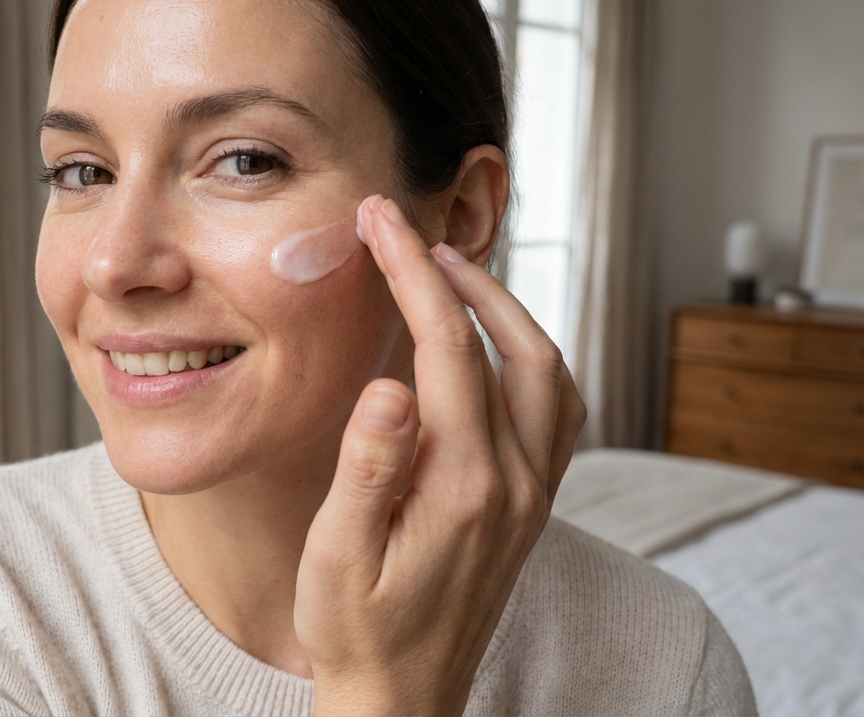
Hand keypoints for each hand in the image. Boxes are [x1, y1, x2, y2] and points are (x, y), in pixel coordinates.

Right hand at [293, 195, 585, 715]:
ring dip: (506, 310)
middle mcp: (514, 483)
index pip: (446, 351)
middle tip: (407, 233)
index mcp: (462, 487)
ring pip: (547, 372)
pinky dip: (530, 355)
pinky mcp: (531, 504)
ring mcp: (532, 493)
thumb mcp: (337, 555)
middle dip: (462, 275)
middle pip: (512, 346)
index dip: (412, 276)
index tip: (379, 224)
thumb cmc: (356, 630)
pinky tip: (494, 346)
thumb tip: (389, 384)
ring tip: (451, 272)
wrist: (403, 697)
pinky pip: (555, 410)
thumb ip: (367, 468)